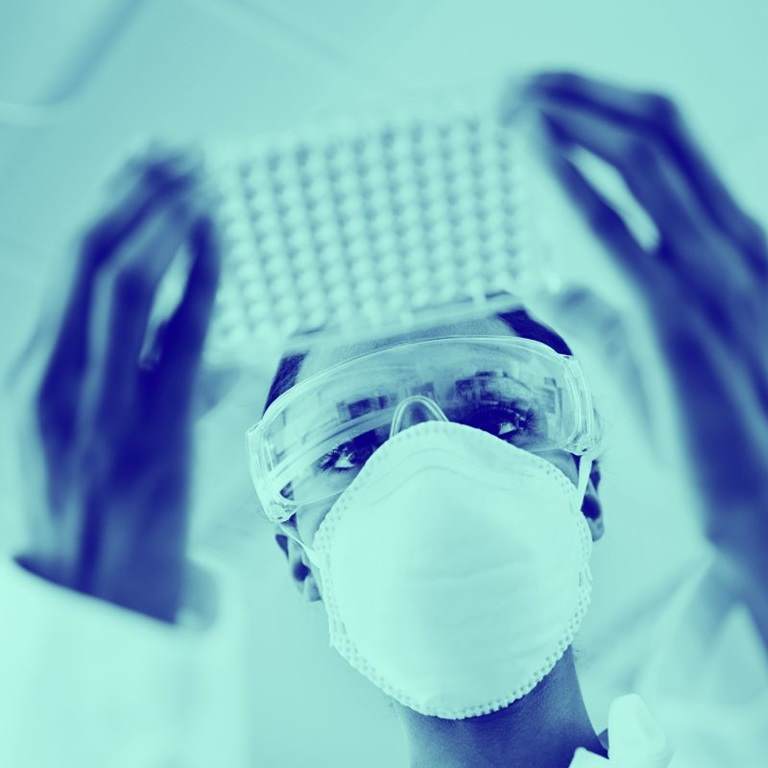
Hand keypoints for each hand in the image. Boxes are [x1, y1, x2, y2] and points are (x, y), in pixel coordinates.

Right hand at [14, 152, 219, 621]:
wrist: (89, 599)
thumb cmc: (80, 522)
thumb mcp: (64, 443)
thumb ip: (110, 384)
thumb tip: (196, 356)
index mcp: (27, 376)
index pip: (64, 270)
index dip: (103, 209)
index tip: (133, 170)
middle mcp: (54, 376)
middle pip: (89, 256)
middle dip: (132, 193)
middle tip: (169, 152)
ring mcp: (103, 398)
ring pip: (125, 277)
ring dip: (162, 215)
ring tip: (193, 173)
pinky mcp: (155, 422)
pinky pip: (178, 328)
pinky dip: (196, 272)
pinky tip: (213, 233)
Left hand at [521, 72, 767, 615]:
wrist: (762, 506)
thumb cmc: (712, 431)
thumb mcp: (647, 357)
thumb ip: (599, 314)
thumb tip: (547, 285)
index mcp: (727, 249)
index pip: (667, 149)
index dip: (600, 111)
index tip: (540, 101)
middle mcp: (727, 246)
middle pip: (654, 134)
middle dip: (577, 97)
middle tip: (513, 85)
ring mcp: (708, 279)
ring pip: (644, 161)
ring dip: (570, 118)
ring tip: (512, 99)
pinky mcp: (677, 322)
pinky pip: (622, 232)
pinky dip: (576, 181)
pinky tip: (536, 148)